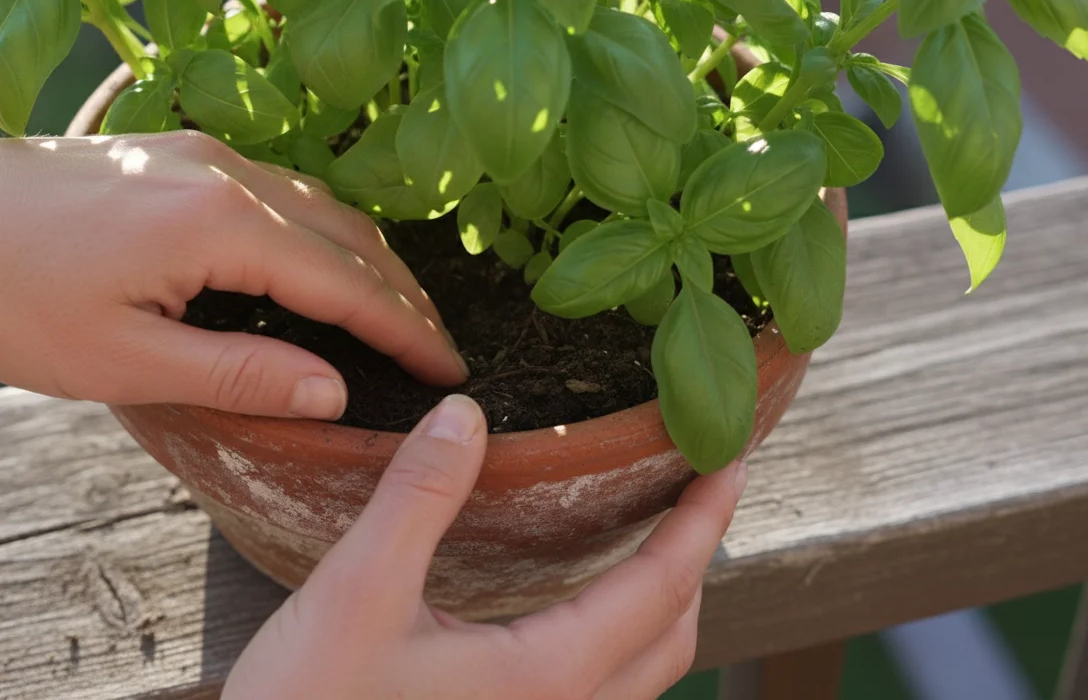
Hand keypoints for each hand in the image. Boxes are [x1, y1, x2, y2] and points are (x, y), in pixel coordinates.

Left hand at [0, 124, 465, 416]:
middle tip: (438, 347)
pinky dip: (319, 233)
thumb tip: (336, 390)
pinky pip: (276, 190)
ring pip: (317, 205)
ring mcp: (196, 152)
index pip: (346, 282)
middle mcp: (223, 172)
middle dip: (401, 293)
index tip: (450, 366)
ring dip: (365, 259)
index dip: (405, 330)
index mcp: (219, 223)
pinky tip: (319, 267)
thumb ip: (240, 372)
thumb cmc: (5, 300)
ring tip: (396, 313)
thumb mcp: (123, 360)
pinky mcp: (172, 153)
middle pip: (347, 233)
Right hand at [224, 394, 746, 699]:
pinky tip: (574, 608)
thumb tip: (463, 415)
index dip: (703, 518)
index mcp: (546, 675)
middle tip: (698, 490)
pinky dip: (620, 638)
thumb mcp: (356, 593)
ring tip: (652, 538)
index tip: (730, 459)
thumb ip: (417, 499)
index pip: (660, 586)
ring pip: (641, 674)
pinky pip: (600, 694)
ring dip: (663, 604)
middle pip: (672, 635)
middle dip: (696, 558)